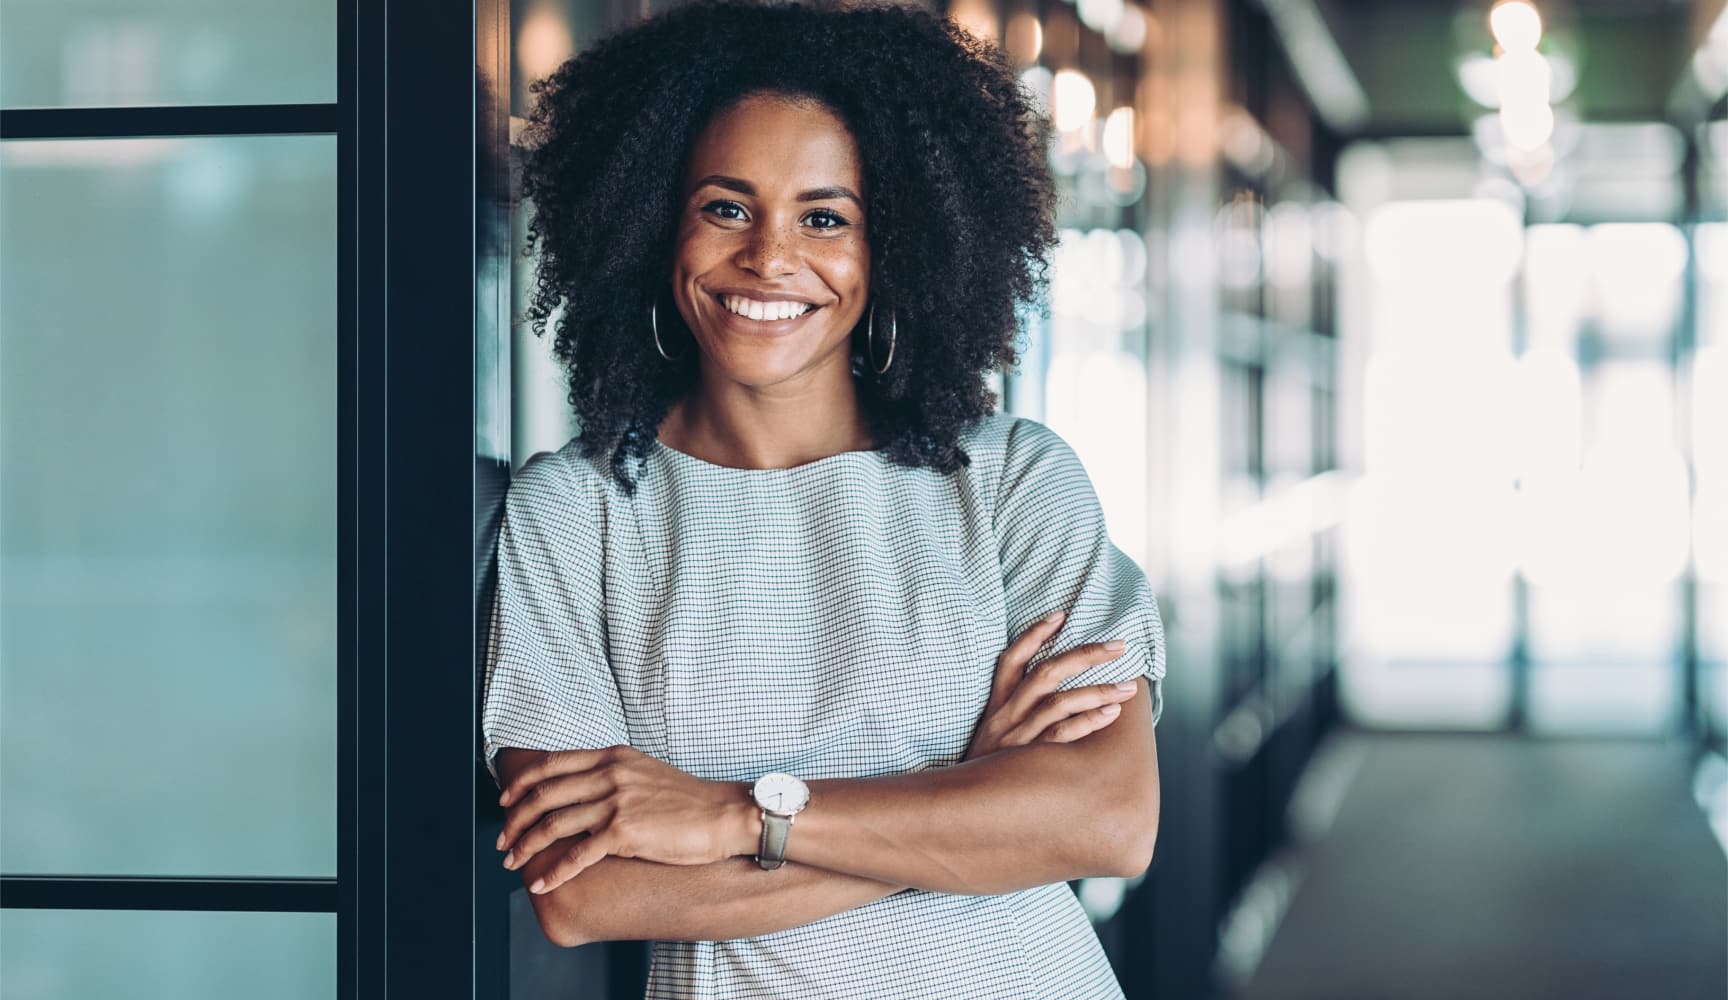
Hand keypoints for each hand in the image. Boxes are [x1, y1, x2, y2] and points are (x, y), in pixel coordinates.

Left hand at [496, 745, 752, 893]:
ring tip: (513, 863)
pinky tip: (540, 882)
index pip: (551, 765)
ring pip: (553, 824)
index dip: (522, 785)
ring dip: (526, 846)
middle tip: (503, 841)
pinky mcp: (624, 832)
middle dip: (515, 820)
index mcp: (612, 757)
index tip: (506, 802)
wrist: (723, 815)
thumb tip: (580, 793)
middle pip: (544, 795)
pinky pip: (577, 854)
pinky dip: (553, 870)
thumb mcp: (644, 773)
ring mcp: (616, 802)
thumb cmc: (688, 801)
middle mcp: (609, 774)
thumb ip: (611, 776)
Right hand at [965, 610, 1136, 760]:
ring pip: (1059, 702)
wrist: (962, 811)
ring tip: (1129, 686)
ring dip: (1098, 689)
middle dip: (1085, 654)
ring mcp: (1017, 738)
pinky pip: (1062, 736)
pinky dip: (1088, 721)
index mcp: (996, 706)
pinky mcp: (1028, 761)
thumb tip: (1055, 695)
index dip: (1034, 634)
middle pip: (1046, 672)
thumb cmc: (987, 771)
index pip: (1012, 659)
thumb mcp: (991, 737)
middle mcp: (1006, 716)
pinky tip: (1111, 713)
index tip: (1061, 614)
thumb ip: (1015, 715)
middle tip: (1119, 645)